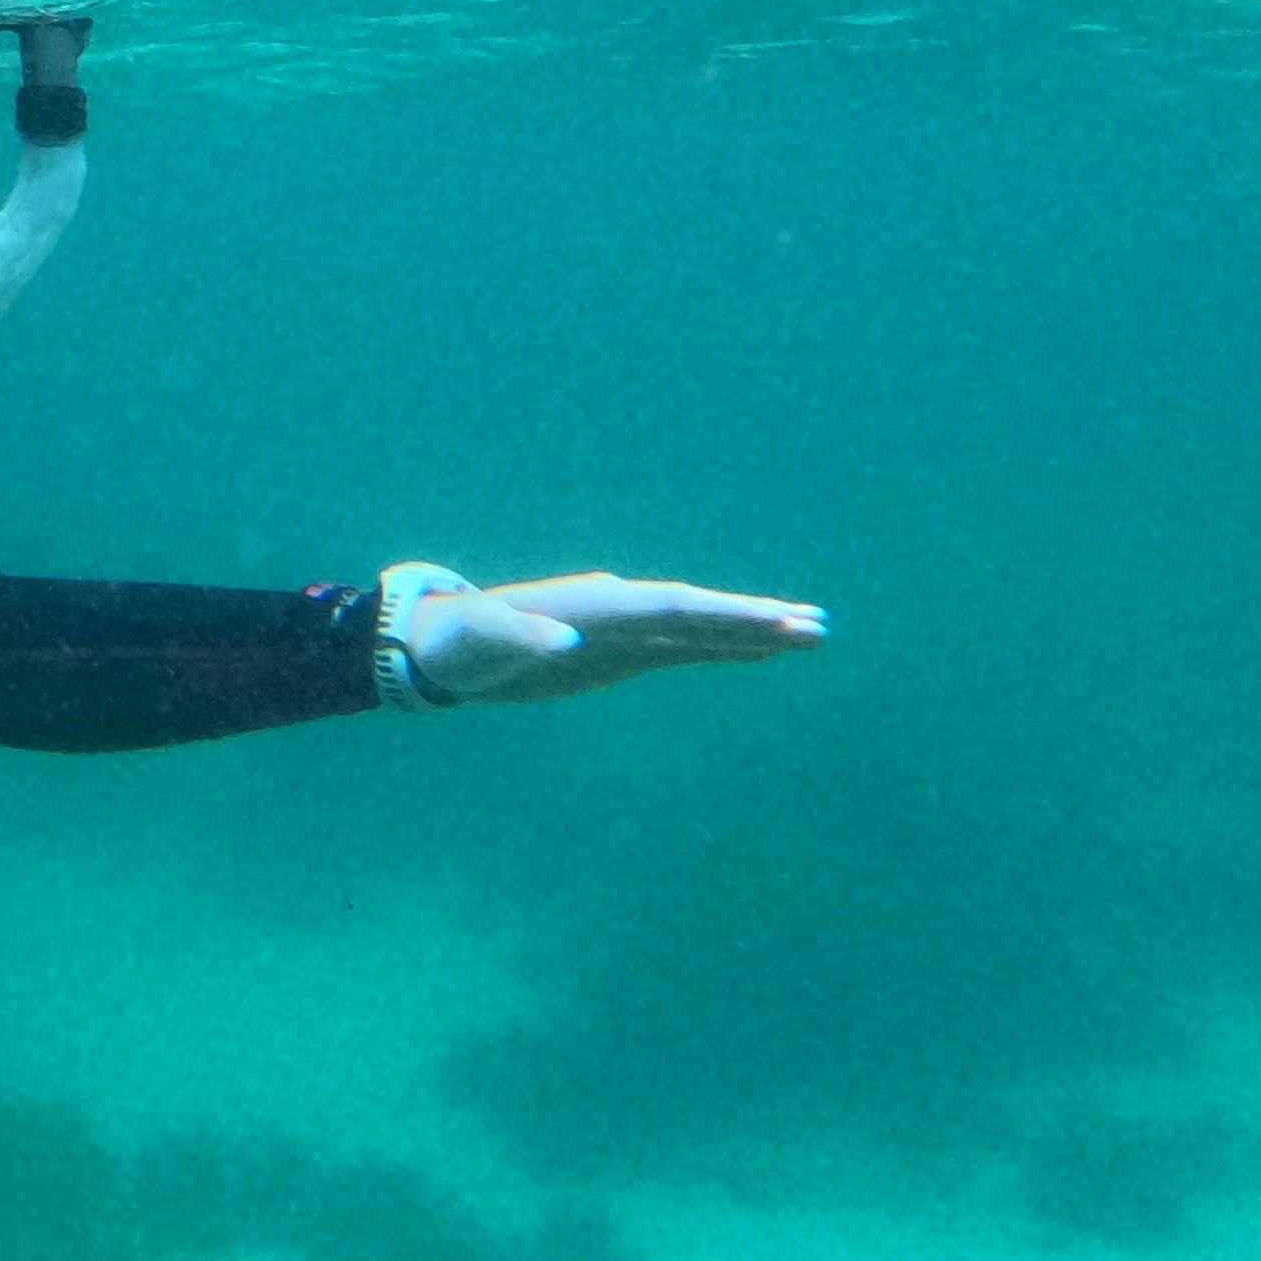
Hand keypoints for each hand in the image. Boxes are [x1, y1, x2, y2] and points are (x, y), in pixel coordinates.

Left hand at [396, 571, 823, 706]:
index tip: (774, 621)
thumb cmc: (460, 641)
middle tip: (817, 624)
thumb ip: (520, 639)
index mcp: (594, 605)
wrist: (442, 645)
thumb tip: (563, 641)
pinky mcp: (620, 654)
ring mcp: (623, 632)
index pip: (673, 608)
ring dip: (753, 633)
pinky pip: (683, 650)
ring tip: (811, 633)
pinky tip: (760, 652)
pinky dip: (724, 650)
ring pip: (701, 631)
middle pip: (699, 613)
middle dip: (757, 620)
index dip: (725, 615)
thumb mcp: (482, 643)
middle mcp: (618, 611)